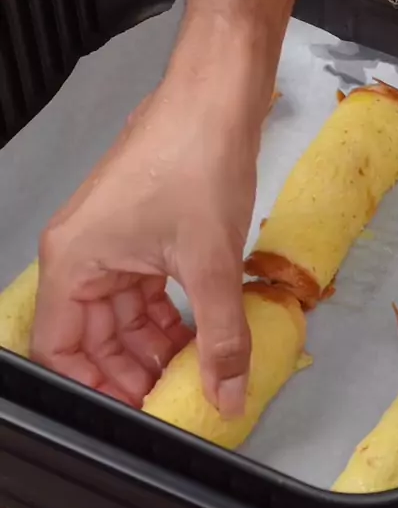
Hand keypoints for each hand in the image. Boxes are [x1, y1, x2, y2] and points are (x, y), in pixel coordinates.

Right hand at [31, 18, 266, 416]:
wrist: (217, 97)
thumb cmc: (196, 162)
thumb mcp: (210, 264)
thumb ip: (220, 338)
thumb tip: (226, 394)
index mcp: (74, 261)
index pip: (60, 348)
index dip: (94, 388)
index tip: (135, 410)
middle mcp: (81, 254)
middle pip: (91, 336)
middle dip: (131, 370)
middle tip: (174, 396)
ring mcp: (110, 241)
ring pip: (121, 316)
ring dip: (153, 344)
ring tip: (194, 370)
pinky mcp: (138, 230)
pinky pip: (142, 289)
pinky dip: (166, 315)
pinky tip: (198, 332)